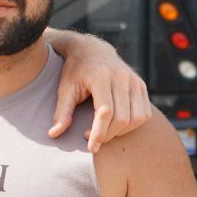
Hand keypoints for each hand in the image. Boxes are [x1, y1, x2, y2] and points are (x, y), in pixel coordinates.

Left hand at [49, 35, 150, 151]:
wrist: (92, 50)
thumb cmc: (75, 72)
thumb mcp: (65, 89)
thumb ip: (61, 112)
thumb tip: (53, 134)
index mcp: (101, 77)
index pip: (106, 112)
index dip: (99, 133)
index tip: (91, 146)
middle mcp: (122, 77)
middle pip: (122, 118)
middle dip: (108, 135)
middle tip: (93, 139)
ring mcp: (134, 81)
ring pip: (136, 118)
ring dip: (121, 132)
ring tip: (104, 131)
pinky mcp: (141, 85)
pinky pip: (144, 113)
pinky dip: (132, 125)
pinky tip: (116, 125)